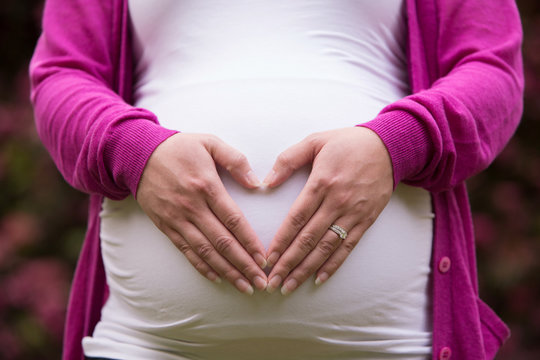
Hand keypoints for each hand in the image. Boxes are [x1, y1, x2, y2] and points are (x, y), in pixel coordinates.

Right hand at [136, 133, 267, 293]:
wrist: (138, 154)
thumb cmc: (179, 147)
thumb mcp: (210, 142)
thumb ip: (235, 160)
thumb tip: (256, 183)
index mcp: (206, 185)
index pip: (233, 220)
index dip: (250, 242)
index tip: (264, 258)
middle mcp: (192, 206)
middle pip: (222, 241)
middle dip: (243, 264)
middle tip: (261, 281)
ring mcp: (177, 218)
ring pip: (205, 251)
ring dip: (226, 272)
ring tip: (244, 286)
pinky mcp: (165, 225)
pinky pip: (185, 250)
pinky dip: (201, 266)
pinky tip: (217, 278)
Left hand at [263, 127, 392, 294]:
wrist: (389, 147)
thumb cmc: (347, 143)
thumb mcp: (315, 141)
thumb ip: (288, 159)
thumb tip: (266, 182)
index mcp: (321, 182)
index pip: (296, 219)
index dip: (280, 241)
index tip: (267, 259)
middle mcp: (337, 202)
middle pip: (308, 239)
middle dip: (288, 263)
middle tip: (272, 282)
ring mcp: (353, 213)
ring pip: (326, 248)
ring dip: (306, 269)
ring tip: (289, 286)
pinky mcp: (366, 220)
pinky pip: (348, 247)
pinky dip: (333, 265)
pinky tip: (318, 279)